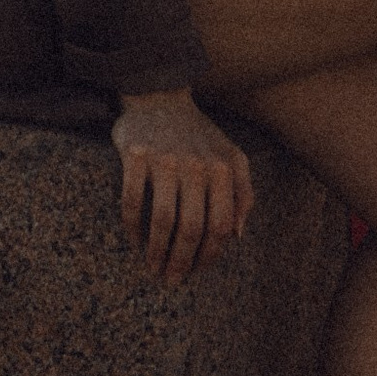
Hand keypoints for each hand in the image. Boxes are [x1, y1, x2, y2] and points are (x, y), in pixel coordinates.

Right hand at [112, 88, 251, 289]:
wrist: (159, 96)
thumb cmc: (197, 134)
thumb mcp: (231, 156)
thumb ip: (244, 191)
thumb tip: (238, 234)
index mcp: (222, 169)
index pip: (221, 225)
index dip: (210, 255)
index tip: (197, 271)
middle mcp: (196, 166)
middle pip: (192, 228)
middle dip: (182, 260)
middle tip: (172, 280)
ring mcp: (165, 161)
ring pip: (164, 219)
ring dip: (157, 251)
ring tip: (153, 267)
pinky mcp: (135, 156)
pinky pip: (132, 200)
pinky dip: (133, 227)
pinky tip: (135, 240)